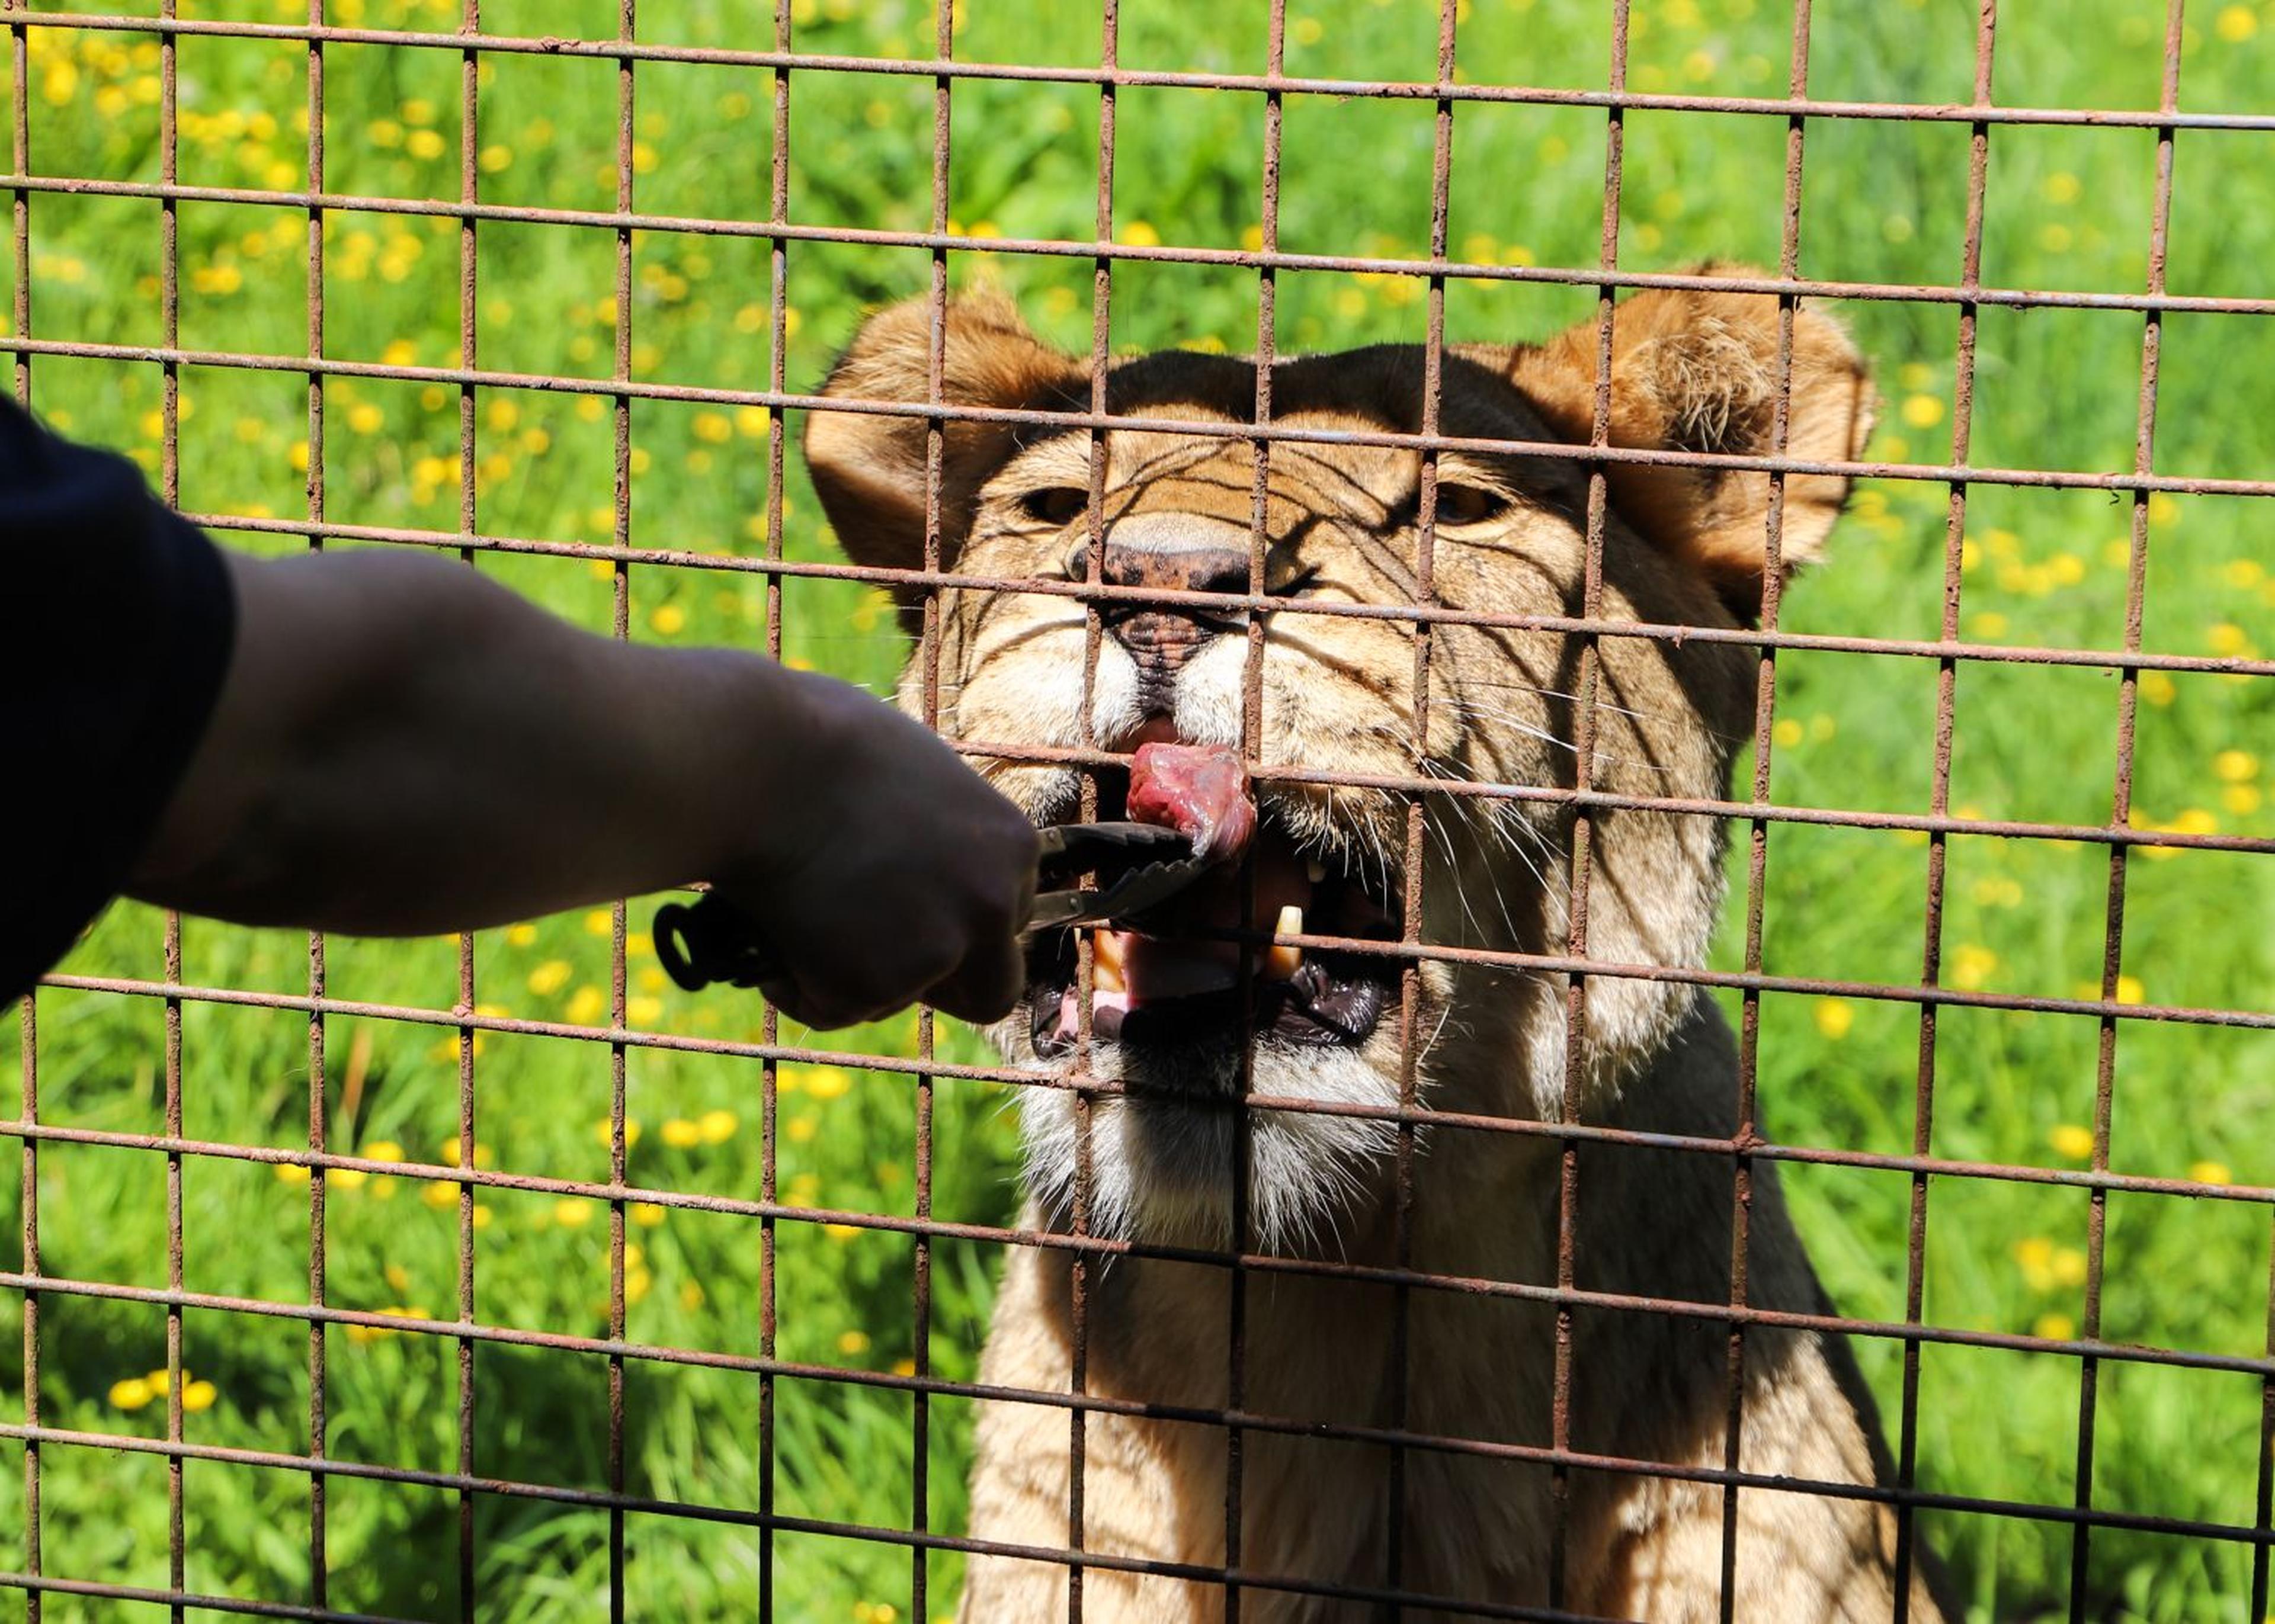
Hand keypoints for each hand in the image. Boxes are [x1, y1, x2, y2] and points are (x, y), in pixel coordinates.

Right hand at [709, 668, 1037, 1029]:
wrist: (756, 762)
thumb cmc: (815, 739)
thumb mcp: (911, 773)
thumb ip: (936, 833)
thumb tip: (916, 859)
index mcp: (1010, 846)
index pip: (1008, 916)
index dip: (956, 923)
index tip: (908, 915)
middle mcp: (990, 904)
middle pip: (992, 987)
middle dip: (938, 985)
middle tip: (874, 960)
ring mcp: (935, 950)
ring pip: (897, 999)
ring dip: (852, 976)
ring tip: (794, 918)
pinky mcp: (870, 986)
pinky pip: (830, 1007)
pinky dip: (795, 985)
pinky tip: (767, 933)